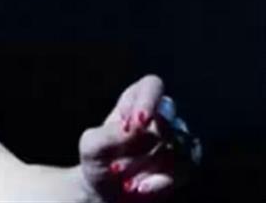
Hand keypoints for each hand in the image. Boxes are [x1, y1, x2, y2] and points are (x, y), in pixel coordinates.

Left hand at [77, 74, 200, 201]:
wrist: (104, 193)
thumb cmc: (97, 161)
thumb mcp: (91, 146)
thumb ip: (107, 134)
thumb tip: (133, 129)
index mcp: (134, 103)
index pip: (152, 86)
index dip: (150, 100)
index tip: (137, 123)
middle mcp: (159, 119)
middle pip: (168, 119)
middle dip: (145, 145)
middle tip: (119, 165)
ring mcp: (175, 141)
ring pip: (178, 146)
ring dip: (150, 166)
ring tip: (126, 182)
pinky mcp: (184, 165)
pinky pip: (185, 168)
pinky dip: (162, 181)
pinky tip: (142, 188)